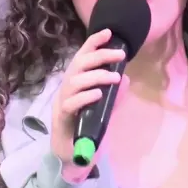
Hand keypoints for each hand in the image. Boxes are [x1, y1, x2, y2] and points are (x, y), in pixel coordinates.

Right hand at [51, 28, 129, 181]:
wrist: (72, 154)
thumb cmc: (86, 127)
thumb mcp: (104, 109)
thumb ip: (114, 96)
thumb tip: (126, 79)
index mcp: (76, 82)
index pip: (83, 57)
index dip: (93, 43)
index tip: (108, 32)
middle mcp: (67, 87)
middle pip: (79, 64)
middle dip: (99, 56)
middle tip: (120, 55)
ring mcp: (62, 102)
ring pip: (75, 81)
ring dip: (96, 76)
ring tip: (114, 77)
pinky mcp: (62, 118)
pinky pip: (71, 103)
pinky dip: (85, 97)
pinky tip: (98, 94)